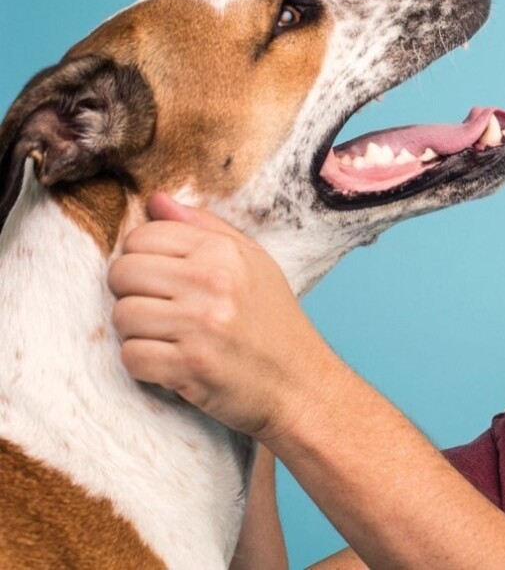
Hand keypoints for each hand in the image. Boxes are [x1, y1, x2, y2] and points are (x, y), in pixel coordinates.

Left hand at [109, 192, 334, 439]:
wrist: (301, 385)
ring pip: (122, 316)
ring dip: (138, 332)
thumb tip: (155, 201)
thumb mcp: (254, 263)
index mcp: (224, 252)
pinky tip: (172, 363)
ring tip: (171, 338)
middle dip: (133, 294)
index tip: (165, 281)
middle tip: (163, 310)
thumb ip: (204, 228)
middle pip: (122, 273)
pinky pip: (131, 356)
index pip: (142, 236)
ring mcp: (200, 325)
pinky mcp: (190, 365)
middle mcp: (212, 282)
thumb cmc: (275, 323)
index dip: (143, 259)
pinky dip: (145, 365)